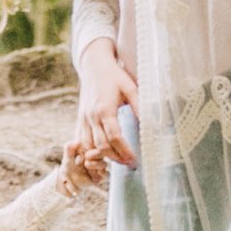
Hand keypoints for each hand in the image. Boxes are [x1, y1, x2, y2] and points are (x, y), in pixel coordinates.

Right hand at [67, 38, 137, 184]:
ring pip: (89, 146)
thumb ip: (139, 106)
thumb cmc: (114, 76)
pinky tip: (100, 155)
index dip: (125, 151)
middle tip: (130, 164)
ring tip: (118, 160)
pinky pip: (81, 140)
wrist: (94, 66)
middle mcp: (91, 116)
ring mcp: (84, 118)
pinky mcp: (80, 119)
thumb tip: (151, 124)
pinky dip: (90, 150)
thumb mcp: (130, 88)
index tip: (135, 159)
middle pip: (101, 145)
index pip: (114, 137)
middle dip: (116, 157)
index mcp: (105, 109)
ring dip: (102, 156)